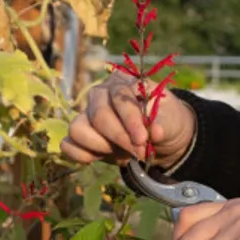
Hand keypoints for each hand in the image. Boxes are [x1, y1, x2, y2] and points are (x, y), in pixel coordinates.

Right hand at [61, 71, 195, 166]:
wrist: (159, 138)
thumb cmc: (164, 122)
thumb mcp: (172, 121)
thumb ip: (164, 125)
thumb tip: (155, 131)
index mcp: (123, 82)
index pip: (119, 98)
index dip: (130, 120)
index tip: (142, 140)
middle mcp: (100, 94)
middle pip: (98, 116)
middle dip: (119, 138)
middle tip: (139, 153)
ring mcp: (86, 113)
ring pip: (77, 129)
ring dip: (101, 147)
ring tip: (123, 153)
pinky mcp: (80, 134)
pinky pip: (68, 145)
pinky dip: (83, 156)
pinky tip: (103, 158)